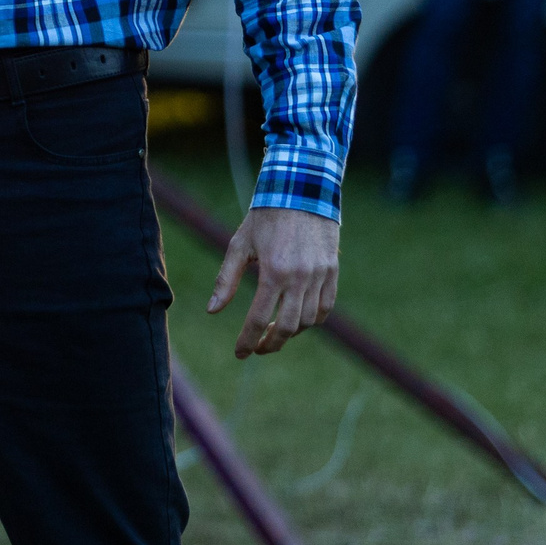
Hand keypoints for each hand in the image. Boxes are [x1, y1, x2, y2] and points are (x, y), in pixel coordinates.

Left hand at [208, 205, 339, 357]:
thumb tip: (213, 310)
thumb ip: (226, 279)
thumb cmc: (265, 217)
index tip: (239, 354)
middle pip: (287, 327)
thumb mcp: (239, 244)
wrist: (302, 190)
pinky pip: (325, 307)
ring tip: (273, 332)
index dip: (248, 340)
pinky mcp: (332, 272)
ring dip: (290, 333)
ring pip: (307, 321)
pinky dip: (312, 320)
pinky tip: (297, 320)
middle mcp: (299, 277)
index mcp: (273, 271)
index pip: (259, 319)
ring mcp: (319, 276)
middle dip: (269, 344)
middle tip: (256, 348)